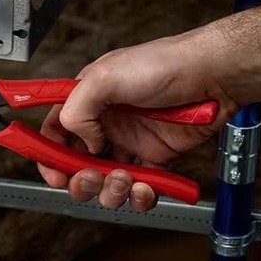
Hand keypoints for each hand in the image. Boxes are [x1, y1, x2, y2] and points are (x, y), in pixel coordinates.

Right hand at [38, 31, 236, 210]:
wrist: (212, 77)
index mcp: (87, 99)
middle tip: (91, 177)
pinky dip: (139, 195)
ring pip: (106, 180)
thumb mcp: (105, 76)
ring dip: (111, 189)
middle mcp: (105, 121)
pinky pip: (138, 186)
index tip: (53, 173)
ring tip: (124, 179)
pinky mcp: (155, 157)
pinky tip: (144, 187)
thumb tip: (82, 142)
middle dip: (80, 178)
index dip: (48, 154)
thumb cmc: (163, 65)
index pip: (55, 130)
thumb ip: (77, 110)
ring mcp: (130, 140)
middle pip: (77, 162)